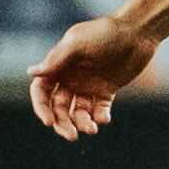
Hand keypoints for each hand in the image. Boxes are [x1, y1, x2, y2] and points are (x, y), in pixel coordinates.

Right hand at [29, 16, 158, 139]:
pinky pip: (98, 109)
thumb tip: (31, 72)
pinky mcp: (106, 91)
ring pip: (78, 112)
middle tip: (71, 136)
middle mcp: (70, 78)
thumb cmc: (105, 33)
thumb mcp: (78, 43)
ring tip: (92, 129)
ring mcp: (88, 85)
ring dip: (81, 123)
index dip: (41, 107)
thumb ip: (57, 59)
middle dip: (62, 123)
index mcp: (59, 66)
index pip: (42, 91)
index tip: (49, 122)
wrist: (137, 32)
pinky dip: (100, 117)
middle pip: (58, 107)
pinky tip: (104, 118)